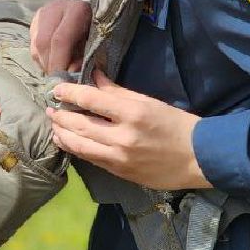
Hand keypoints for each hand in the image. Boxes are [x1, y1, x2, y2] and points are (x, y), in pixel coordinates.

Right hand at [30, 0, 91, 73]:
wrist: (84, 9)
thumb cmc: (93, 27)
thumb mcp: (94, 40)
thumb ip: (84, 55)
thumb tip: (71, 72)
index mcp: (76, 10)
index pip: (60, 39)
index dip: (59, 62)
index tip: (61, 80)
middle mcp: (56, 8)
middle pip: (44, 42)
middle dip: (50, 65)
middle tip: (58, 79)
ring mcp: (43, 13)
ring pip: (36, 45)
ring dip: (45, 62)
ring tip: (56, 69)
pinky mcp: (35, 20)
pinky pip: (33, 44)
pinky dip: (41, 57)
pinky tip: (52, 60)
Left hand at [48, 71, 212, 190]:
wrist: (197, 158)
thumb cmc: (176, 125)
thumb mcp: (149, 102)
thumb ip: (118, 91)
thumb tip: (94, 77)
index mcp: (132, 113)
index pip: (91, 99)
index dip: (69, 93)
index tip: (56, 89)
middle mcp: (122, 137)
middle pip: (79, 125)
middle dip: (60, 116)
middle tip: (51, 109)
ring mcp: (118, 158)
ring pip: (79, 146)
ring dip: (62, 135)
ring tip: (55, 126)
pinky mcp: (118, 172)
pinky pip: (90, 159)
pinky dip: (75, 149)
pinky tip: (68, 142)